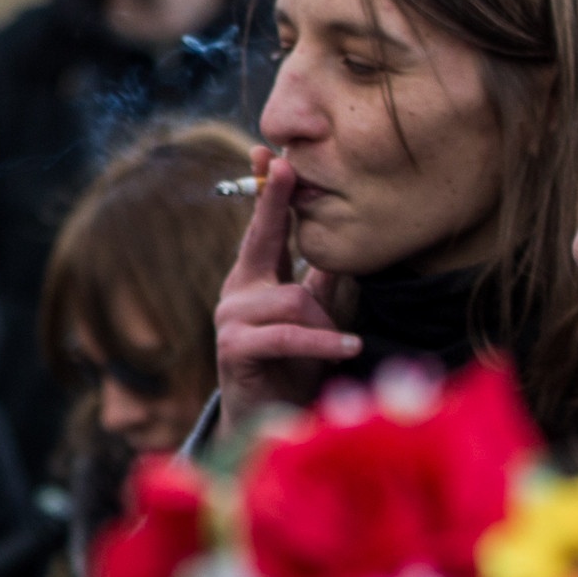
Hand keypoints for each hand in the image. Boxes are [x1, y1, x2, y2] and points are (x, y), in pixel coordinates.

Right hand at [214, 147, 360, 416]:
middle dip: (276, 201)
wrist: (272, 425)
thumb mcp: (317, 322)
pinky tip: (347, 348)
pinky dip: (321, 343)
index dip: (267, 191)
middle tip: (288, 165)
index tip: (268, 151)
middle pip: (262, 238)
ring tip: (338, 348)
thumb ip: (324, 285)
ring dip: (326, 325)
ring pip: (293, 298)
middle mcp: (237, 291)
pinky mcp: (234, 347)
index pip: (264, 229)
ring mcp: (230, 317)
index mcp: (256, 280)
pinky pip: (287, 334)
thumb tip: (341, 246)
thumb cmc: (295, 371)